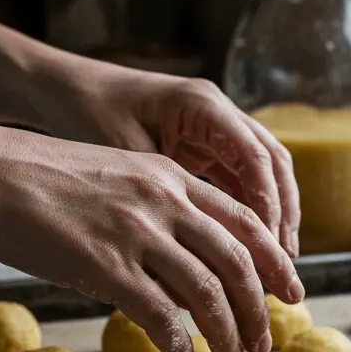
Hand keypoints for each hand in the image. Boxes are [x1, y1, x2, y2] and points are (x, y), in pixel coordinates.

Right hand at [0, 123, 304, 351]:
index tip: (289, 289)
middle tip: (267, 340)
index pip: (244, 220)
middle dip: (260, 307)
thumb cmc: (37, 176)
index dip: (274, 260)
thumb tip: (173, 257)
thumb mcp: (114, 173)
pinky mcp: (104, 264)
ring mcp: (136, 231)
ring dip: (227, 332)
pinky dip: (178, 344)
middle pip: (237, 259)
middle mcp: (164, 200)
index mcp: (169, 176)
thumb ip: (152, 206)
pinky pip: (159, 313)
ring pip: (207, 290)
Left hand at [39, 60, 300, 257]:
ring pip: (260, 173)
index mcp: (202, 105)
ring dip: (270, 215)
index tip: (271, 246)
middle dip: (283, 213)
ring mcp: (213, 128)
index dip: (268, 203)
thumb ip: (160, 195)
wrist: (63, 89)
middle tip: (286, 262)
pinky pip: (236, 179)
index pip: (254, 156)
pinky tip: (247, 248)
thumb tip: (191, 250)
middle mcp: (217, 113)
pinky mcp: (202, 145)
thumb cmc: (88, 112)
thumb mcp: (124, 154)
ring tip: (275, 262)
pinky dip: (246, 211)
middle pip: (271, 163)